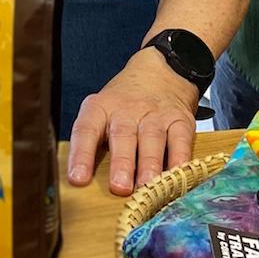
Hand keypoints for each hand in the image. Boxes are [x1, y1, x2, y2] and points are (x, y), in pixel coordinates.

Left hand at [67, 47, 199, 194]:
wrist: (161, 71)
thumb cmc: (124, 102)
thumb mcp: (102, 111)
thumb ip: (93, 141)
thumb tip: (82, 180)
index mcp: (101, 108)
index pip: (87, 130)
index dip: (81, 154)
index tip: (77, 178)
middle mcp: (127, 110)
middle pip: (122, 136)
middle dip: (121, 163)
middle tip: (119, 187)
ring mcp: (156, 114)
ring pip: (152, 139)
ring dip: (149, 164)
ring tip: (146, 185)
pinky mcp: (180, 120)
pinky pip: (180, 140)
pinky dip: (179, 159)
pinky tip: (176, 174)